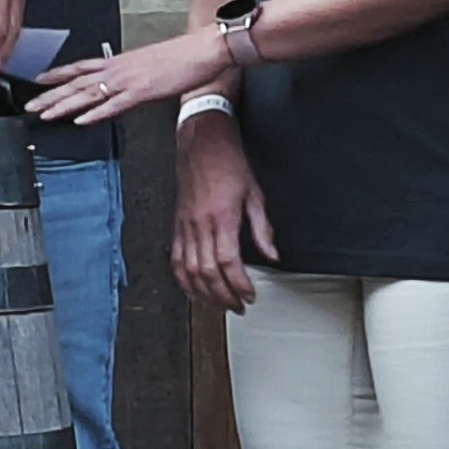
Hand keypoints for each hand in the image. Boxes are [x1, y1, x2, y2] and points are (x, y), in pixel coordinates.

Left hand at [29, 30, 225, 127]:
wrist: (202, 49)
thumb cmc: (182, 56)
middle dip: (51, 94)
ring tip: (45, 114)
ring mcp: (128, 80)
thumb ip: (131, 74)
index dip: (58, 74)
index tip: (39, 79)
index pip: (81, 66)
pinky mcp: (142, 92)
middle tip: (30, 105)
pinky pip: (113, 105)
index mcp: (120, 61)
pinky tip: (81, 120)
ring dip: (64, 105)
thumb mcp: (149, 63)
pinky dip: (95, 113)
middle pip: (77, 82)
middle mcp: (119, 68)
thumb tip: (122, 83)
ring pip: (88, 94)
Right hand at [169, 117, 275, 312]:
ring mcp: (185, 225)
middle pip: (208, 272)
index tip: (250, 295)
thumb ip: (262, 229)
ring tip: (219, 304)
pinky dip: (183, 279)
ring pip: (189, 270)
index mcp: (222, 217)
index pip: (228, 262)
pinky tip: (192, 289)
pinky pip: (176, 259)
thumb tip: (272, 255)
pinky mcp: (177, 224)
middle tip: (238, 306)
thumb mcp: (255, 194)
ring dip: (204, 293)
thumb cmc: (229, 162)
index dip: (239, 285)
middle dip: (224, 296)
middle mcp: (200, 224)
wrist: (202, 141)